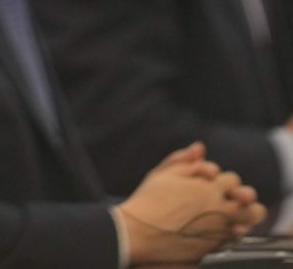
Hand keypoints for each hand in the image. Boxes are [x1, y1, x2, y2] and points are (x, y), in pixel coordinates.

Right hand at [119, 148, 265, 264]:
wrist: (139, 233)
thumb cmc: (148, 202)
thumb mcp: (161, 174)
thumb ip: (182, 159)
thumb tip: (199, 147)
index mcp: (207, 187)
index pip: (231, 179)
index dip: (221, 180)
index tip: (211, 184)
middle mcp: (219, 206)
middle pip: (247, 195)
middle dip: (240, 194)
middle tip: (231, 197)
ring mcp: (221, 227)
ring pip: (251, 215)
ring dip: (247, 211)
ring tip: (234, 213)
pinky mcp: (218, 244)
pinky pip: (240, 234)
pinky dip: (237, 229)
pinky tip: (226, 228)